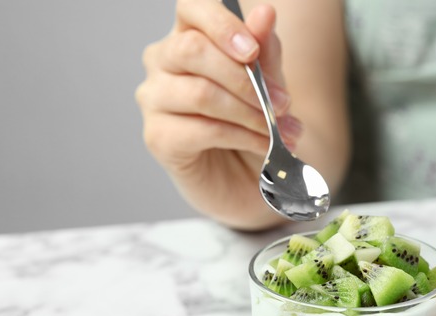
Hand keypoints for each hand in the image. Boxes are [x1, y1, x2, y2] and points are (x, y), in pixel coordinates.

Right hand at [135, 0, 300, 229]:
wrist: (253, 178)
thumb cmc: (254, 122)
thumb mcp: (269, 84)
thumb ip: (264, 50)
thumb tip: (264, 12)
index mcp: (188, 35)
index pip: (191, 8)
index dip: (222, 24)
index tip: (253, 52)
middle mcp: (162, 62)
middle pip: (192, 50)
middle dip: (245, 78)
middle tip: (282, 103)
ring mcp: (154, 99)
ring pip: (201, 93)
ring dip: (250, 113)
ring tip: (280, 130)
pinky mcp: (158, 137)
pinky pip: (203, 130)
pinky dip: (243, 138)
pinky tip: (265, 146)